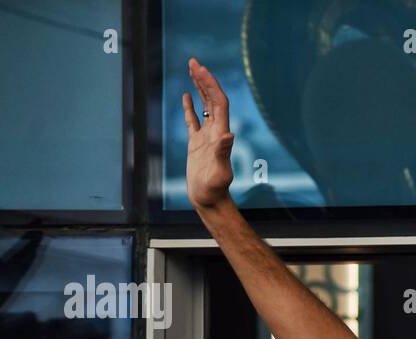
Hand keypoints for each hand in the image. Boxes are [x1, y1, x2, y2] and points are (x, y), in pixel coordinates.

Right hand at [182, 58, 234, 209]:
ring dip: (199, 88)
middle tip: (193, 61)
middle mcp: (216, 132)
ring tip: (192, 70)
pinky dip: (190, 107)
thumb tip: (228, 135)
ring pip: (203, 106)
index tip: (201, 69)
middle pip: (212, 99)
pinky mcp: (197, 144)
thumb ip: (223, 153)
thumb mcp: (219, 172)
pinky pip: (193, 120)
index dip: (211, 85)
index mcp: (221, 134)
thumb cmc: (214, 190)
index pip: (219, 102)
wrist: (209, 201)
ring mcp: (206, 137)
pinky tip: (187, 96)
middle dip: (204, 80)